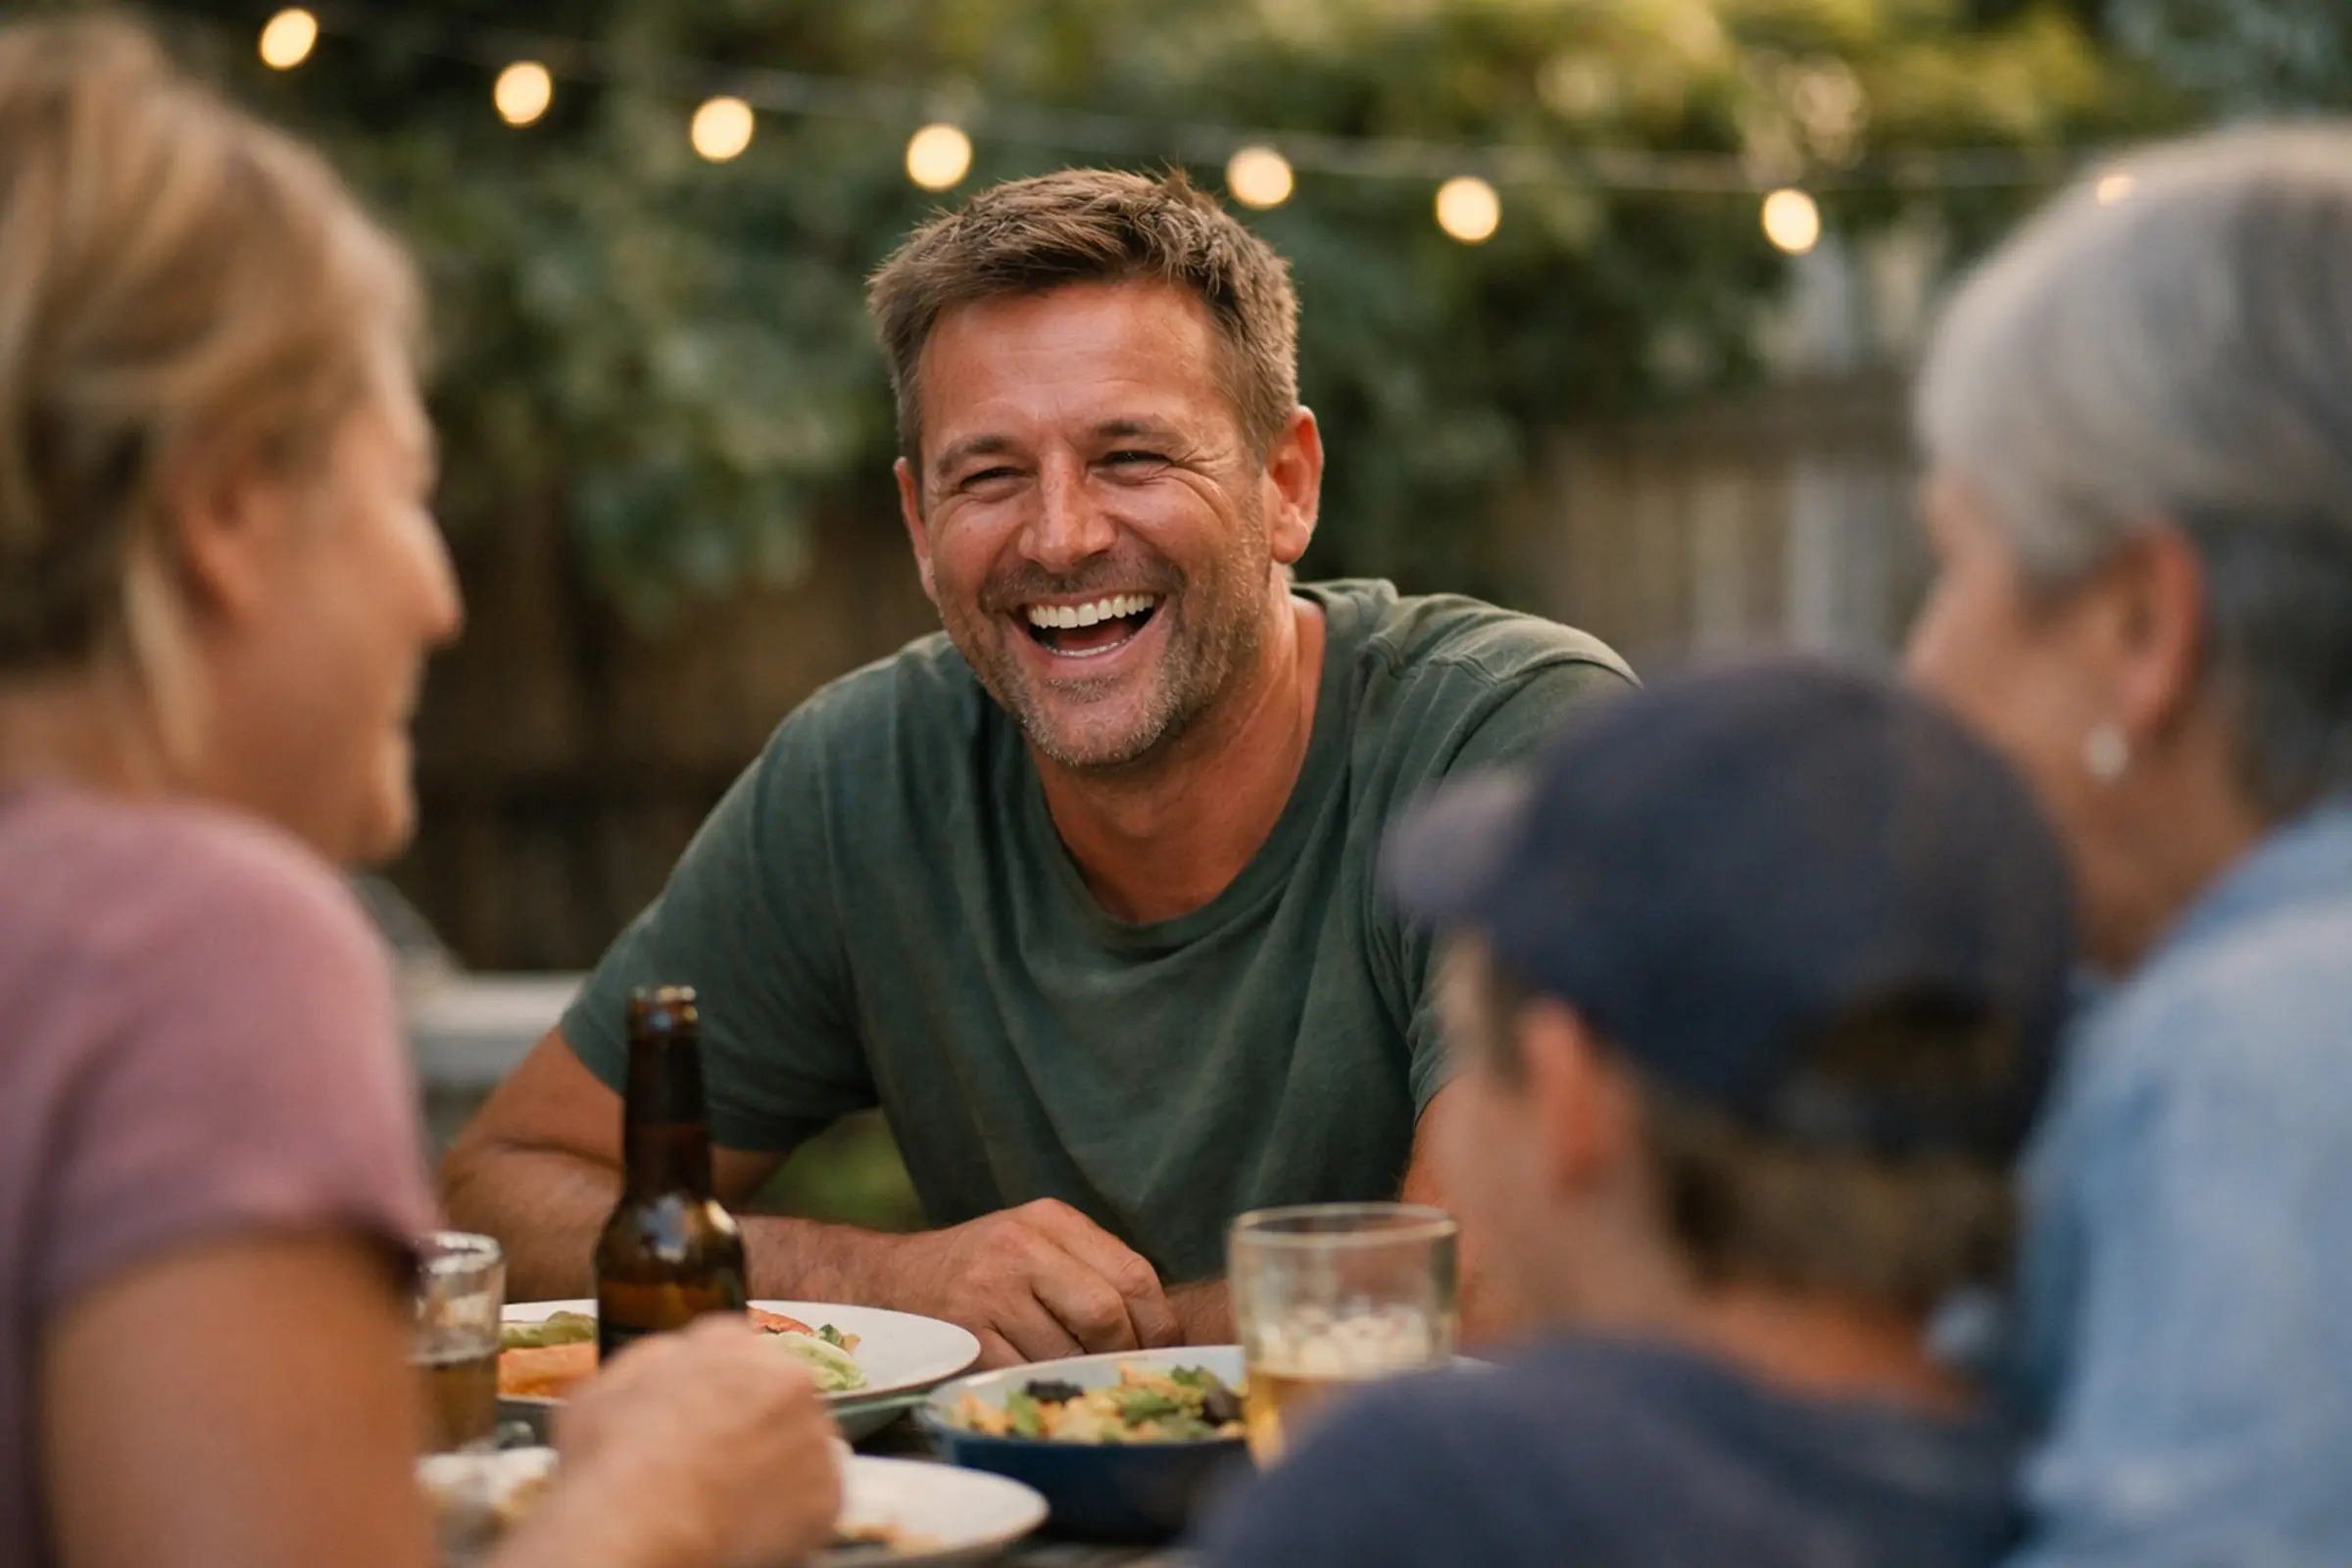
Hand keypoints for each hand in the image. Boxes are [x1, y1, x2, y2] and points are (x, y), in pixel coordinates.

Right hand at [553, 1316, 840, 1567]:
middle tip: (721, 1466)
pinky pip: (816, 1502)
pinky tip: (752, 1532)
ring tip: (732, 1503)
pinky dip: (793, 1520)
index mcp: (729, 1344)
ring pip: (802, 1447)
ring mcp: (814, 1433)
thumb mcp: (605, 1390)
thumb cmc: (612, 1459)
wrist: (639, 1521)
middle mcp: (784, 1375)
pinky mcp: (828, 1490)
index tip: (707, 1418)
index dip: (719, 1389)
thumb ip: (651, 1365)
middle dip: (757, 1424)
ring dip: (778, 1469)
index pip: (736, 1349)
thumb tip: (671, 1363)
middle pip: (780, 1393)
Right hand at [867, 1199, 1180, 1365]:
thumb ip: (1091, 1269)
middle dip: (1123, 1353)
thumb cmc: (981, 1268)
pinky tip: (1041, 1382)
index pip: (1132, 1273)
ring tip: (1081, 1378)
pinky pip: (1025, 1374)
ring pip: (1066, 1351)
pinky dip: (1042, 1385)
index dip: (1159, 1322)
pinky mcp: (965, 1336)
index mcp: (1049, 1219)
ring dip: (1081, 1375)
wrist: (891, 1280)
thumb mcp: (1036, 1242)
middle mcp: (1019, 1247)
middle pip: (1104, 1314)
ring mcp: (988, 1292)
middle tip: (1124, 1371)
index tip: (1165, 1349)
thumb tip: (1160, 1330)